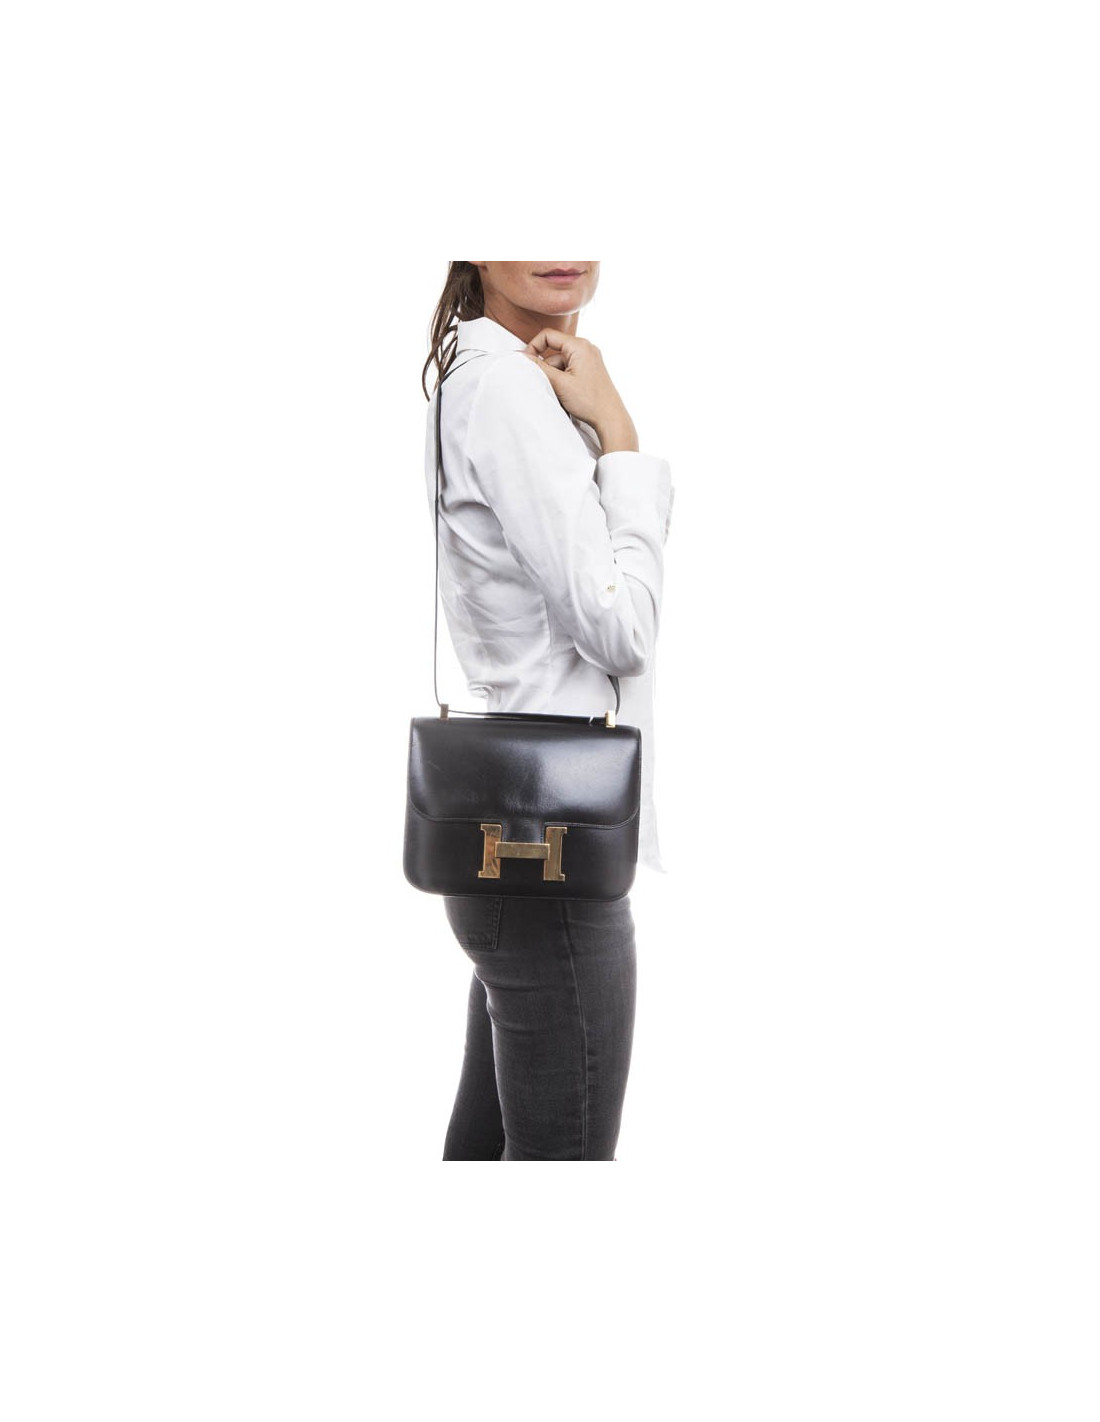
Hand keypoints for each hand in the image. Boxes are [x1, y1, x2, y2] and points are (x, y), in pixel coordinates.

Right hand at [523, 328, 637, 451]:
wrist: (610, 417)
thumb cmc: (590, 401)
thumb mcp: (559, 384)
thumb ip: (539, 368)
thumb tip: (522, 357)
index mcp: (580, 346)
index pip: (548, 336)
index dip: (533, 347)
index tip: (526, 362)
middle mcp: (586, 348)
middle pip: (554, 350)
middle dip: (547, 367)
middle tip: (547, 384)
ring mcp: (589, 358)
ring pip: (560, 362)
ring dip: (555, 376)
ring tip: (561, 393)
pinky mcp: (589, 369)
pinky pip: (569, 369)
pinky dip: (563, 379)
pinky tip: (567, 394)